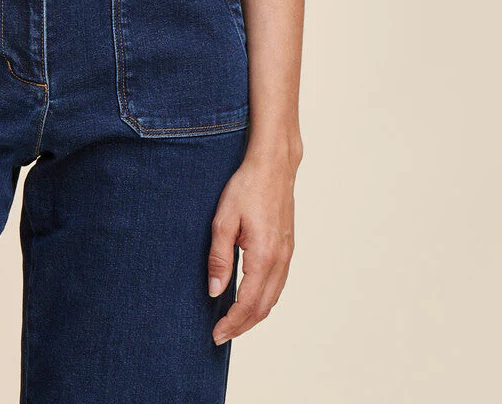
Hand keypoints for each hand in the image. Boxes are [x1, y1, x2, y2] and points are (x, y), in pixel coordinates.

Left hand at [207, 148, 297, 344]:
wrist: (273, 166)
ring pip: (273, 298)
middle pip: (263, 308)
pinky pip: (278, 284)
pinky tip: (250, 298)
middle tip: (221, 335)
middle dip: (242, 326)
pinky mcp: (287, 247)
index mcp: (263, 257)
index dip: (231, 323)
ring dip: (254, 315)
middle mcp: (280, 260)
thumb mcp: (223, 221)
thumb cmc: (246, 188)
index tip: (215, 334)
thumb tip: (214, 291)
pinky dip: (264, 299)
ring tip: (233, 322)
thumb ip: (219, 258)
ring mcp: (287, 254)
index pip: (247, 304)